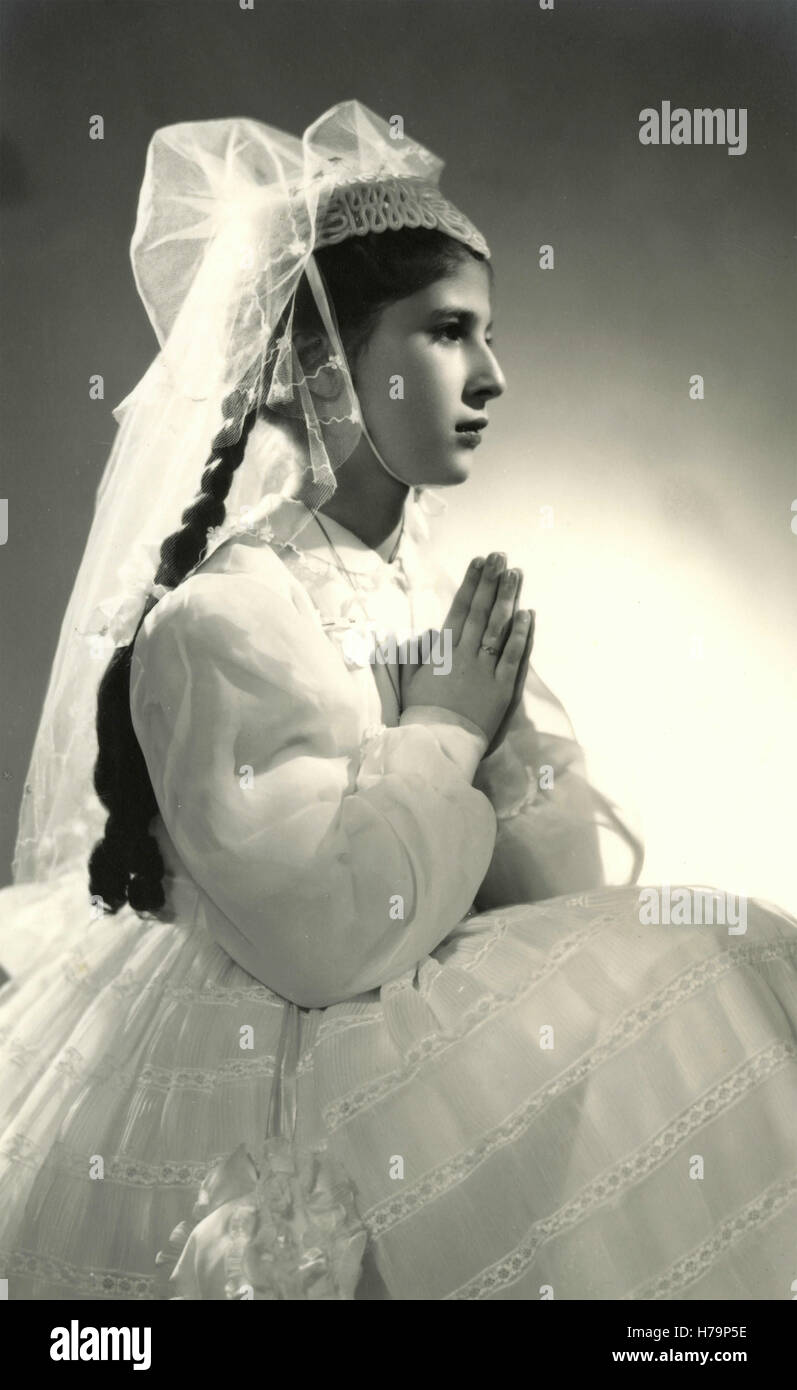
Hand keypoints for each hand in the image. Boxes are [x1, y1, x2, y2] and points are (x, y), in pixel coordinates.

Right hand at [402, 552, 533, 745]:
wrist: (436, 744)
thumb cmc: (420, 713)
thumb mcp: (410, 680)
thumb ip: (417, 654)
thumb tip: (428, 633)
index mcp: (442, 651)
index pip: (459, 608)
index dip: (470, 583)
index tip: (478, 561)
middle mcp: (465, 655)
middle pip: (481, 611)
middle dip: (491, 582)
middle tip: (500, 557)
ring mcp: (485, 671)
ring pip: (499, 628)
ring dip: (508, 599)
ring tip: (515, 574)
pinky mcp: (502, 688)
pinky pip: (514, 656)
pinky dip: (521, 634)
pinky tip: (527, 613)